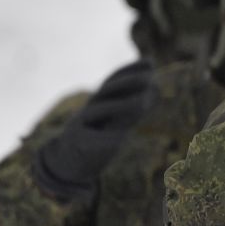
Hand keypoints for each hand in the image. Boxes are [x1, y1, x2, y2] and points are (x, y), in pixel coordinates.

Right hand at [33, 60, 156, 197]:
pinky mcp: (78, 143)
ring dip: (120, 105)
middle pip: (106, 91)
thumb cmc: (97, 139)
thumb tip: (156, 88)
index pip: (113, 81)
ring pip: (98, 110)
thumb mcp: (117, 123)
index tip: (150, 62)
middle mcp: (89, 109)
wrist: (68, 163)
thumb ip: (134, 108)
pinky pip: (92, 140)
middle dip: (127, 83)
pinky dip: (107, 139)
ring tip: (143, 103)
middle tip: (149, 79)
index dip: (130, 70)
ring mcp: (79, 124)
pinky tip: (122, 139)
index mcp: (98, 103)